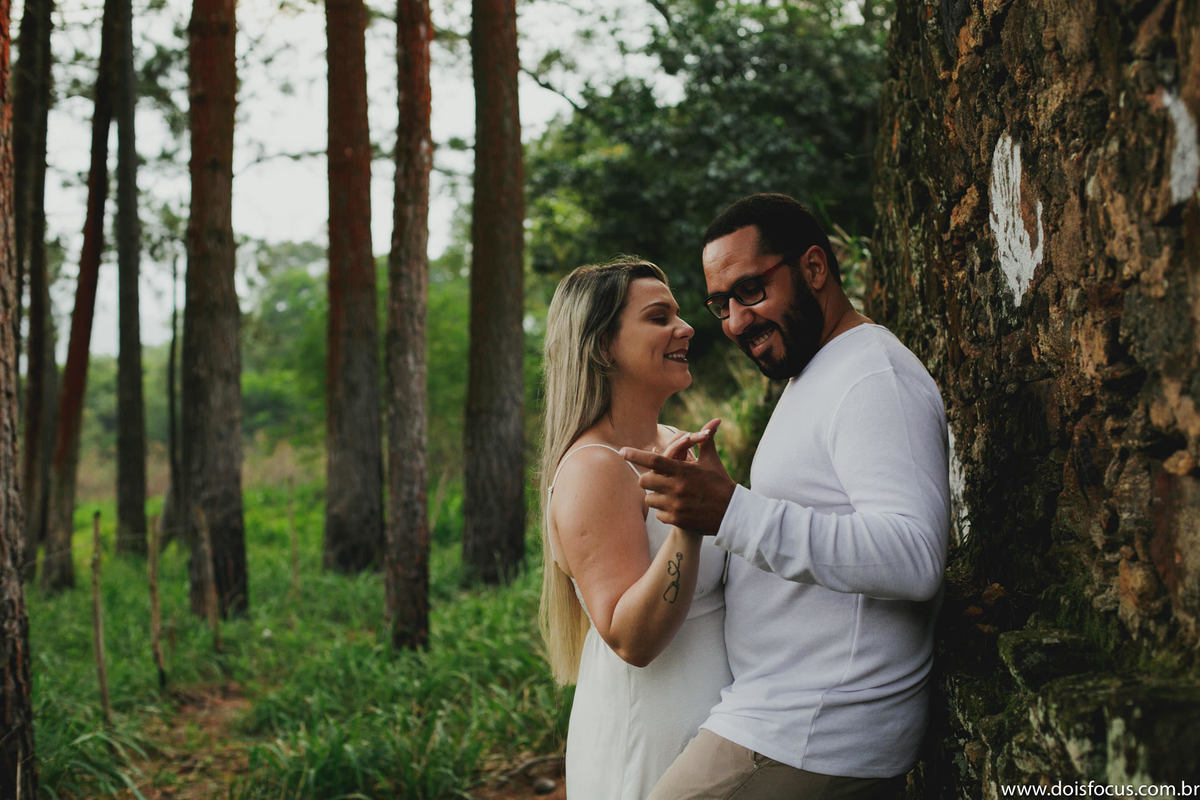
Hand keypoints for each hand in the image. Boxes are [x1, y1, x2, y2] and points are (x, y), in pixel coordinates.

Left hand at [620, 419, 734, 535]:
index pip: (654, 460)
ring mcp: (676, 505)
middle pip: (644, 481)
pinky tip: (676, 507)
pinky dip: (663, 511)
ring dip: (655, 496)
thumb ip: (706, 441)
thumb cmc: (720, 483)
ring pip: (649, 499)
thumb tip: (714, 421)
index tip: (621, 451)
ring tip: (669, 494)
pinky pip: (658, 514)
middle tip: (657, 479)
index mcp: (683, 471)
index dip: (636, 455)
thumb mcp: (712, 461)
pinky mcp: (677, 520)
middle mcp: (677, 487)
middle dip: (648, 479)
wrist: (732, 513)